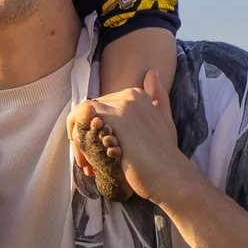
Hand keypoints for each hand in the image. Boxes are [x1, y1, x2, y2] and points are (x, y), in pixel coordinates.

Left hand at [71, 70, 204, 207]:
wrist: (169, 175)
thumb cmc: (165, 155)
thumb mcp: (164, 121)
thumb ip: (158, 98)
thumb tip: (152, 72)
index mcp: (137, 95)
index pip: (102, 107)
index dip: (97, 128)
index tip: (99, 150)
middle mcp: (127, 96)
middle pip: (90, 112)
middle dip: (85, 136)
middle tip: (89, 162)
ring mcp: (119, 106)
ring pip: (82, 117)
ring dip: (80, 141)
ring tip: (87, 165)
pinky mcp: (109, 120)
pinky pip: (79, 123)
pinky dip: (78, 142)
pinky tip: (87, 161)